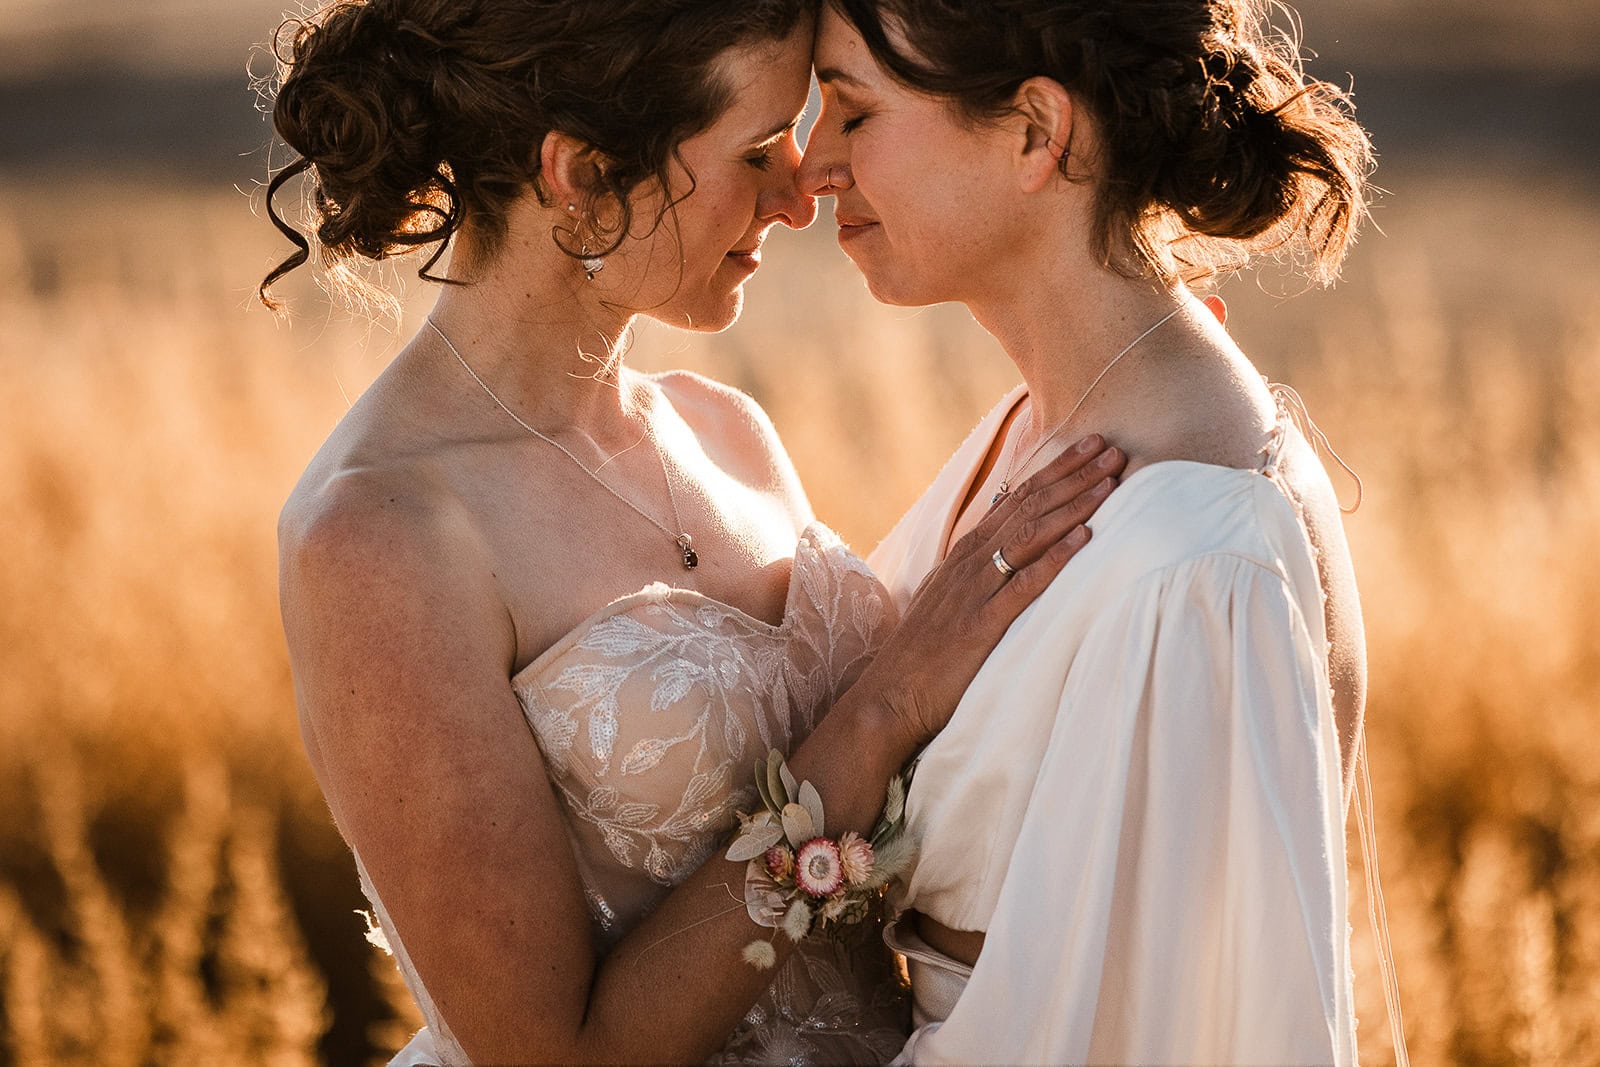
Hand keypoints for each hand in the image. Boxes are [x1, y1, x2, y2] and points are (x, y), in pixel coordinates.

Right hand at [864, 435, 1125, 749]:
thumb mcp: (949, 600)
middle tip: (1113, 448)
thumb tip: (1006, 552)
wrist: (889, 697)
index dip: (1056, 471)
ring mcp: (976, 591)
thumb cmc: (923, 655)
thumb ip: (978, 573)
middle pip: (1029, 507)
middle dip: (1074, 475)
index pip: (1017, 499)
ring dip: (1073, 505)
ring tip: (1110, 482)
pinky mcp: (982, 625)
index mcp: (966, 554)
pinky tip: (1085, 539)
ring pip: (1031, 535)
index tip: (1090, 447)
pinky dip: (1056, 559)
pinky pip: (1025, 585)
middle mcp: (971, 563)